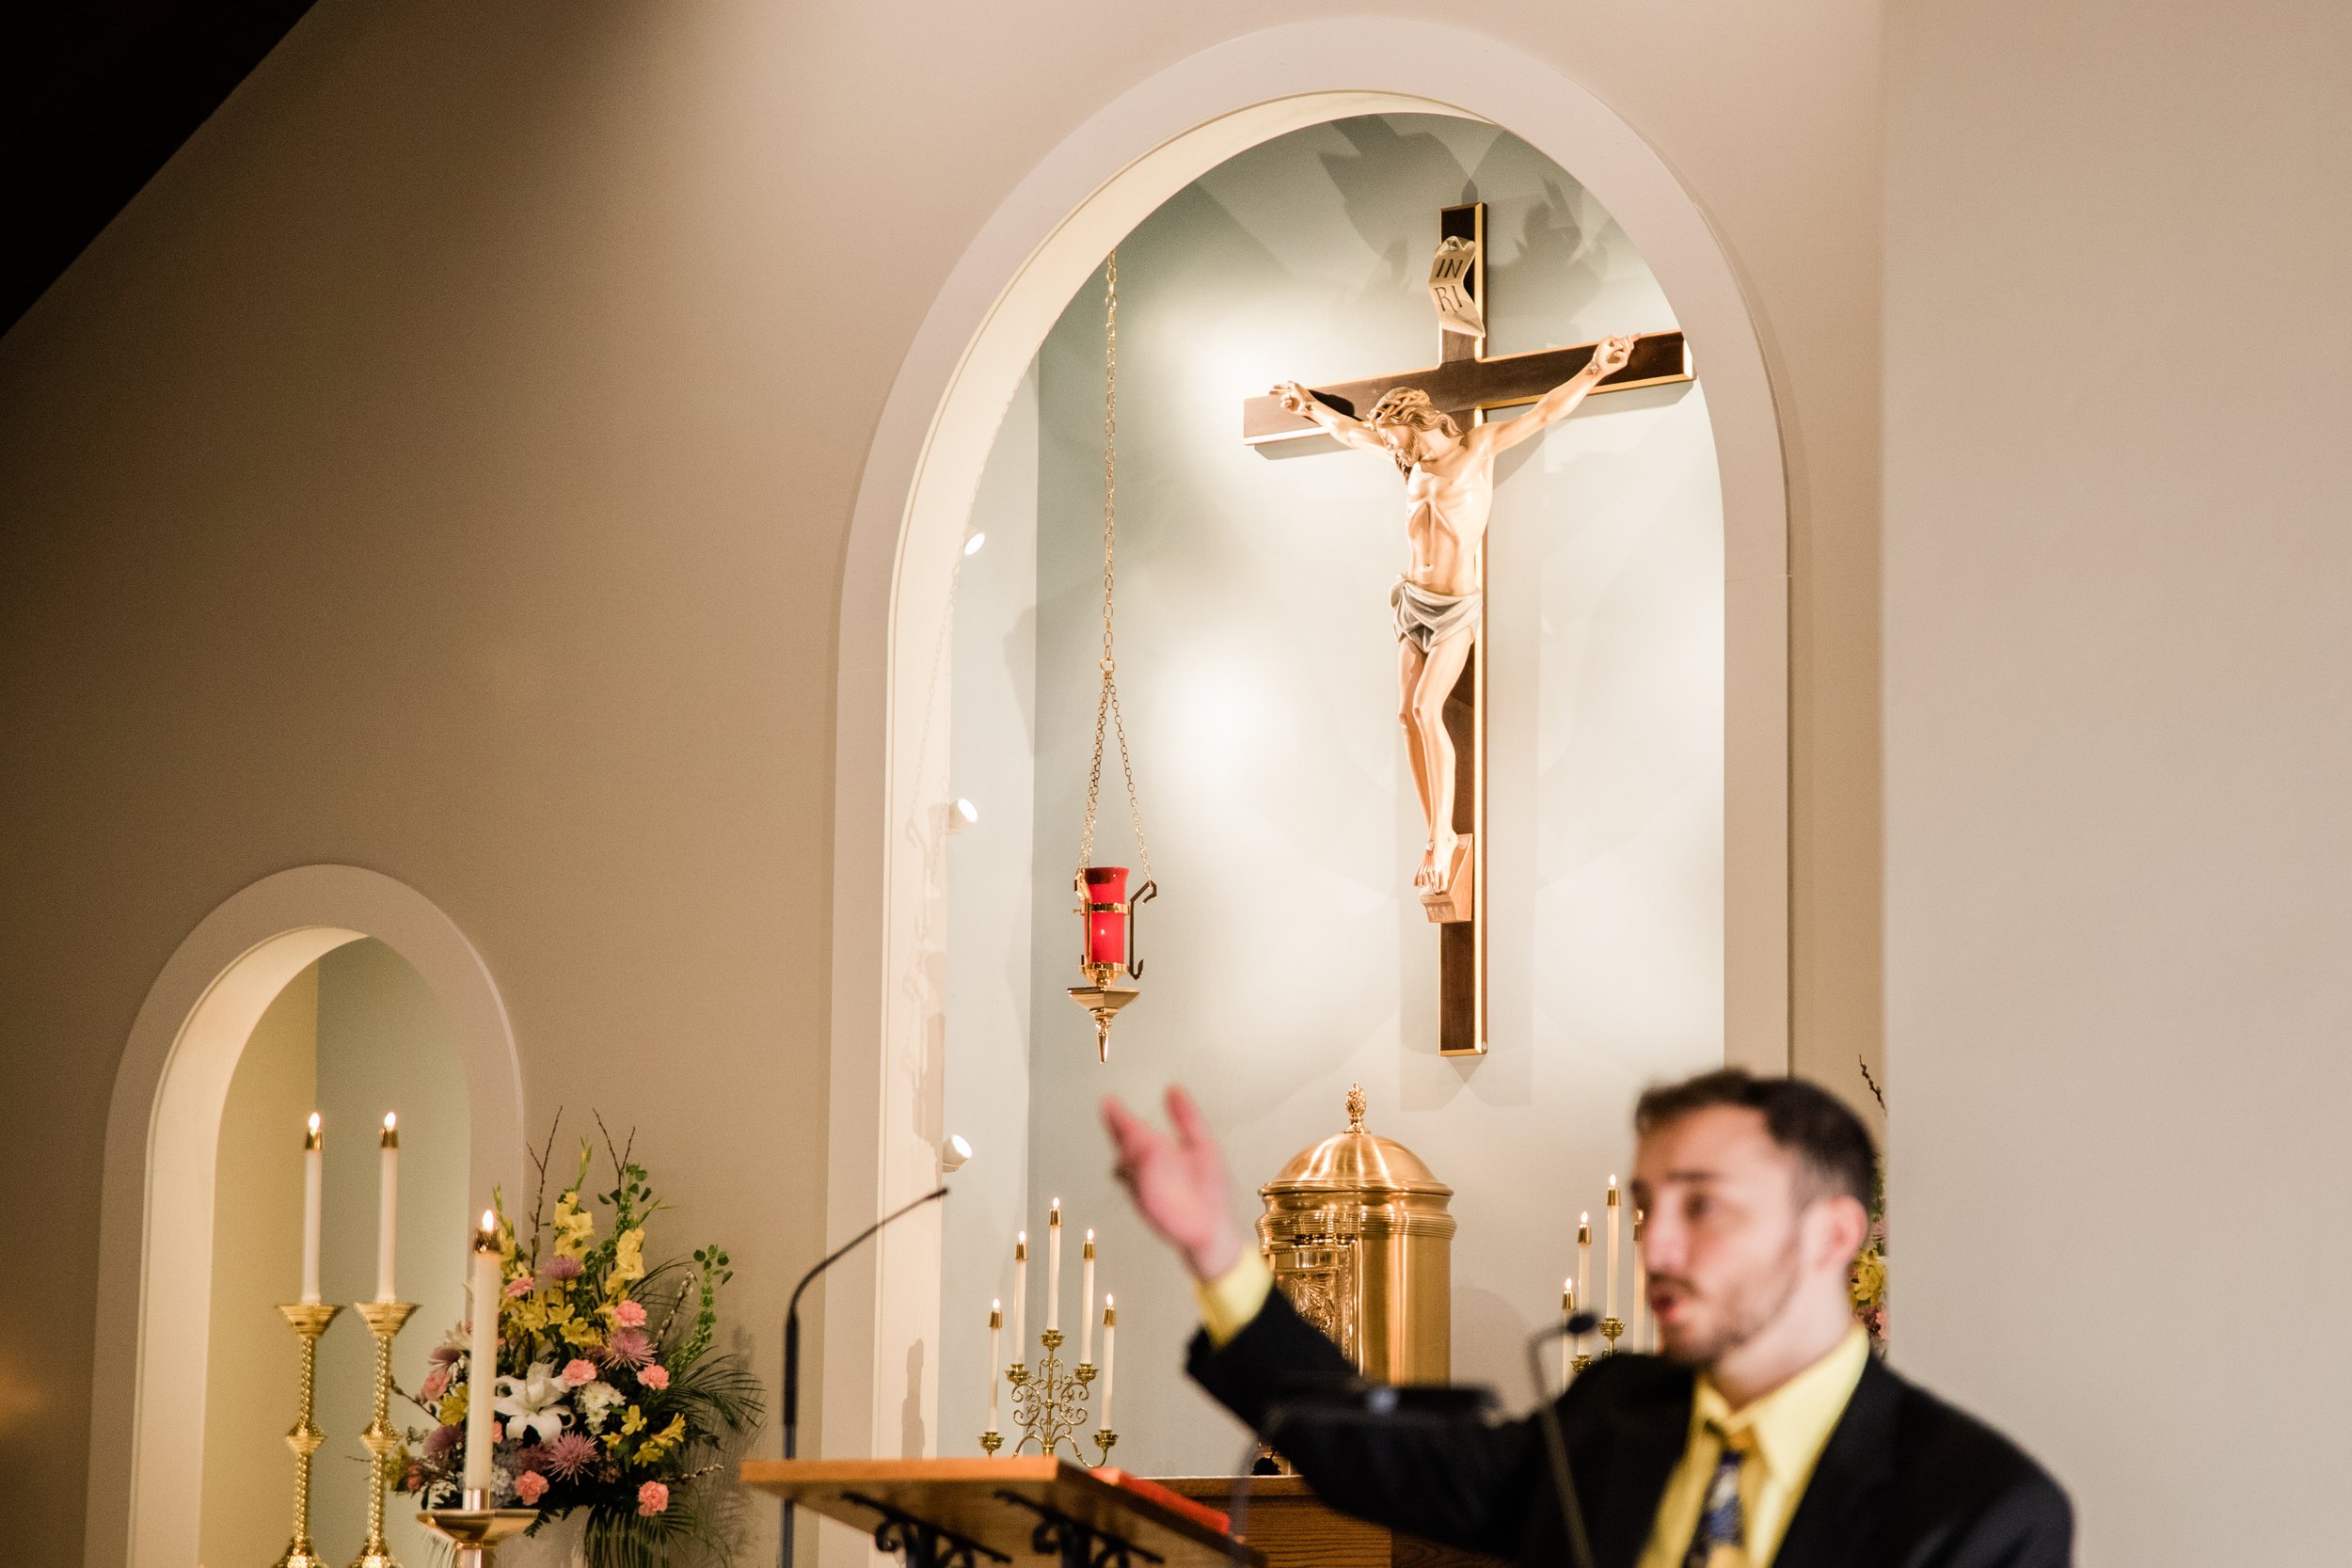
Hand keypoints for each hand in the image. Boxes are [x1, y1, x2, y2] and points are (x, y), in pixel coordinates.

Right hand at [1102, 1087, 1243, 1280]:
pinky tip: (1147, 1160)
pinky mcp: (1149, 1206)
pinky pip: (1139, 1188)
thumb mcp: (1203, 1145)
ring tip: (1136, 1135)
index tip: (1110, 1102)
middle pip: (1125, 1146)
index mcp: (1155, 1152)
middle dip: (1120, 1131)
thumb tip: (1173, 1089)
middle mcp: (1144, 1170)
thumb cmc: (1208, 1190)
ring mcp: (1143, 1189)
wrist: (1214, 1227)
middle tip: (1115, 1114)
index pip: (1131, 1131)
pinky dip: (1139, 1178)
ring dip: (1130, 1151)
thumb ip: (1188, 1119)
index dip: (1119, 1118)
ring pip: (1128, 1166)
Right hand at [1270, 380, 1315, 415]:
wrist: (1308, 406)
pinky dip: (1285, 403)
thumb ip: (1290, 383)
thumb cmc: (1303, 395)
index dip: (1279, 386)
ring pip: (1282, 399)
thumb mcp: (1296, 386)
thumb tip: (1286, 381)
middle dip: (1275, 392)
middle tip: (1268, 392)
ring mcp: (1291, 402)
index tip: (1272, 386)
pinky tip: (1290, 403)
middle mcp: (1292, 395)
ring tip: (1289, 398)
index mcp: (1294, 389)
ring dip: (1284, 398)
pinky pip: (1283, 405)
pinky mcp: (1290, 408)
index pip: (1285, 387)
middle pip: (1281, 393)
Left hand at [1588, 334, 1635, 378]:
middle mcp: (1622, 352)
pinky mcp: (1623, 363)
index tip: (1642, 333)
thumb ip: (1611, 336)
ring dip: (1626, 344)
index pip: (1629, 341)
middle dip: (1631, 340)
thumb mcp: (1604, 342)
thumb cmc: (1599, 355)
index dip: (1636, 337)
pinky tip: (1614, 354)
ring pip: (1629, 349)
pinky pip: (1624, 355)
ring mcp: (1623, 358)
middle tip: (1627, 336)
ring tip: (1621, 341)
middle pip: (1631, 345)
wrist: (1596, 365)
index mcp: (1618, 347)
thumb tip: (1620, 338)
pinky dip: (1619, 353)